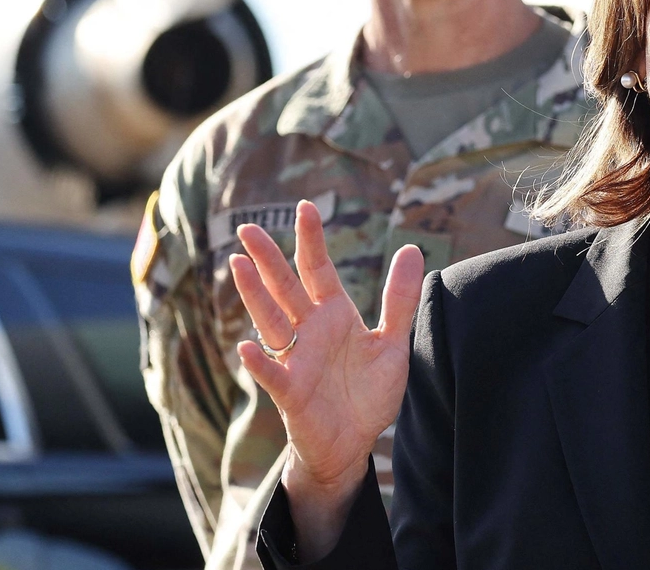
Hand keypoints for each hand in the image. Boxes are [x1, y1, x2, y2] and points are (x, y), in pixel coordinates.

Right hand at [231, 200, 423, 558]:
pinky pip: (273, 375)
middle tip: (248, 227)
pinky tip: (246, 346)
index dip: (311, 240)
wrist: (354, 443)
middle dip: (268, 258)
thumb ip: (399, 299)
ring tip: (238, 265)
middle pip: (286, 288)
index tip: (306, 207)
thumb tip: (411, 249)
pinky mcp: (291, 393)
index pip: (319, 270)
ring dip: (254, 296)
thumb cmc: (367, 392)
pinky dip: (259, 362)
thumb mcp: (392, 342)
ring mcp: (297, 360)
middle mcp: (310, 332)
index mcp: (334, 315)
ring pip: (271, 321)